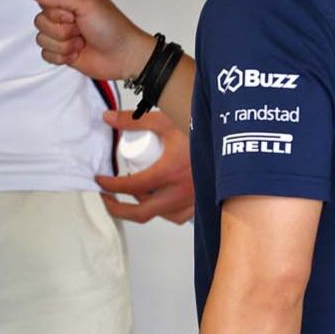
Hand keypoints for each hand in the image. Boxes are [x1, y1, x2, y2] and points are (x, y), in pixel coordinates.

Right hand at [31, 0, 155, 82]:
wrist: (124, 56)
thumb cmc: (112, 27)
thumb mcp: (86, 4)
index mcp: (70, 0)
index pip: (44, 3)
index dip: (56, 14)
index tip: (73, 17)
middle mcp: (65, 16)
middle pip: (40, 22)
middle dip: (61, 31)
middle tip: (80, 30)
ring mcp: (63, 35)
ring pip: (42, 40)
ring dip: (64, 45)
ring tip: (82, 43)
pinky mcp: (63, 52)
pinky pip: (46, 55)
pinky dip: (62, 57)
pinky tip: (77, 53)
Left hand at [95, 109, 194, 223]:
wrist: (234, 140)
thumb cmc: (202, 129)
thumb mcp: (164, 120)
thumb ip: (133, 120)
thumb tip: (108, 118)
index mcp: (168, 173)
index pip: (129, 187)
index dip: (109, 186)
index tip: (100, 181)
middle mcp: (179, 193)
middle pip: (140, 213)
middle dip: (118, 209)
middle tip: (107, 199)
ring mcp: (191, 201)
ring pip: (159, 215)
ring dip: (143, 208)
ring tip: (135, 194)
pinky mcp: (200, 204)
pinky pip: (176, 216)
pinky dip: (163, 210)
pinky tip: (159, 199)